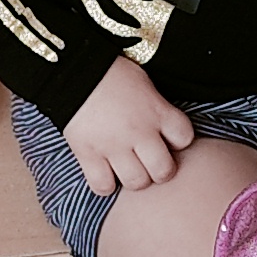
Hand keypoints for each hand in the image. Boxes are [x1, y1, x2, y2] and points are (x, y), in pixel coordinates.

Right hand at [61, 60, 193, 197]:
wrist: (72, 70)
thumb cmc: (110, 72)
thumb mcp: (143, 83)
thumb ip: (157, 107)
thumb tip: (163, 127)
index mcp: (157, 111)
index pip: (184, 138)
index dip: (178, 141)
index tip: (168, 139)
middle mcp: (139, 132)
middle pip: (164, 171)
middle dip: (160, 170)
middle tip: (150, 162)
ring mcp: (114, 146)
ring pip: (136, 182)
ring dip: (135, 179)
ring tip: (128, 168)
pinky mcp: (88, 154)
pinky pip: (103, 186)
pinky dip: (105, 184)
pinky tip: (104, 172)